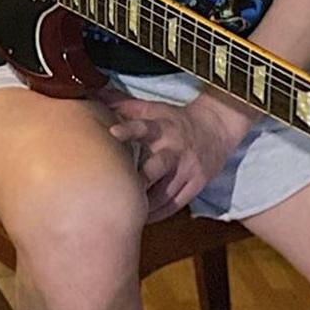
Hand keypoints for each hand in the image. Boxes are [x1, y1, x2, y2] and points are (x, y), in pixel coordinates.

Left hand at [106, 88, 254, 221]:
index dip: (129, 129)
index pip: (144, 126)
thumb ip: (124, 105)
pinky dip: (158, 213)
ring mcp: (188, 168)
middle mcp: (175, 148)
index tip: (112, 133)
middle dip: (141, 180)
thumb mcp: (154, 108)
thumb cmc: (176, 119)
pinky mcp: (197, 184)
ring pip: (165, 192)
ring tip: (126, 214)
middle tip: (120, 192)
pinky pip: (176, 204)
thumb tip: (93, 91)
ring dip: (145, 205)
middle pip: (158, 166)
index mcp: (162, 127)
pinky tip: (143, 218)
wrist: (217, 127)